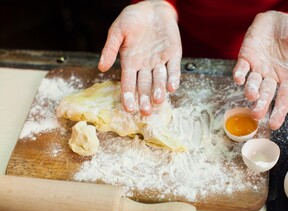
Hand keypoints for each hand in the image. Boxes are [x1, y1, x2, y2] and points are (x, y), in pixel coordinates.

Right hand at [98, 1, 181, 115]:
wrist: (152, 7)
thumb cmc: (132, 19)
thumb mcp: (117, 31)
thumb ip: (110, 48)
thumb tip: (102, 67)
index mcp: (130, 62)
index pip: (128, 83)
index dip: (128, 96)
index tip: (129, 108)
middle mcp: (145, 66)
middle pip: (144, 86)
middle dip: (144, 99)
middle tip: (145, 111)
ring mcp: (160, 61)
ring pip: (159, 80)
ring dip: (159, 90)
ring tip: (158, 100)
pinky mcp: (173, 54)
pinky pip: (173, 68)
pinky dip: (173, 77)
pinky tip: (172, 87)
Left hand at [233, 11, 287, 129]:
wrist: (279, 19)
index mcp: (286, 78)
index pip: (282, 99)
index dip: (278, 112)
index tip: (274, 125)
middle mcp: (270, 77)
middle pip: (265, 94)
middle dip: (261, 105)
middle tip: (257, 115)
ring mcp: (257, 68)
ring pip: (252, 83)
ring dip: (251, 90)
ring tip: (251, 95)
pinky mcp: (246, 57)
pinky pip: (241, 68)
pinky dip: (239, 74)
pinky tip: (238, 79)